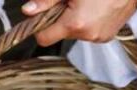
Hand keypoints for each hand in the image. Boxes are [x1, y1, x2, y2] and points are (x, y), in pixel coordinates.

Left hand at [22, 0, 136, 46]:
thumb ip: (47, 1)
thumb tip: (27, 10)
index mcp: (75, 24)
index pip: (43, 38)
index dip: (40, 27)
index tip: (44, 16)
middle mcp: (88, 36)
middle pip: (60, 34)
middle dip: (61, 20)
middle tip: (73, 2)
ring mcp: (100, 37)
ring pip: (75, 33)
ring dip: (76, 21)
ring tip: (89, 4)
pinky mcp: (109, 36)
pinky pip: (90, 33)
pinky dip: (89, 23)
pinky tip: (98, 8)